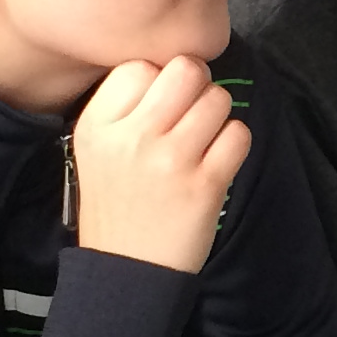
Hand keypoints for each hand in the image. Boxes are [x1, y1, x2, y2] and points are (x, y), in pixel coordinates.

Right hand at [72, 56, 250, 270]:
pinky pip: (239, 134)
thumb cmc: (117, 204)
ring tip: (202, 141)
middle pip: (186, 71)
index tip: (159, 107)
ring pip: (218, 99)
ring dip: (218, 116)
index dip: (158, 80)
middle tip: (192, 113)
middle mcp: (133, 136)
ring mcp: (171, 160)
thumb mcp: (97, 150)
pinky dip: (234, 143)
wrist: (127, 270)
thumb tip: (176, 69)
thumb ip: (125, 108)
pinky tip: (216, 161)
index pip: (140, 67)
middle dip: (197, 86)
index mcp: (98, 125)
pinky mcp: (206, 184)